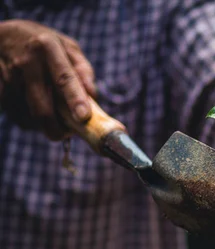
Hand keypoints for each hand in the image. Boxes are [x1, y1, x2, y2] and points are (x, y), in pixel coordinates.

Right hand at [0, 20, 95, 139]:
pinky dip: (30, 119)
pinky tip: (34, 108)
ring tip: (52, 115)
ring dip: (43, 124)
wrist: (1, 35)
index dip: (75, 99)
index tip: (84, 117)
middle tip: (68, 133)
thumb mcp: (67, 46)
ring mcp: (9, 77)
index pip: (64, 78)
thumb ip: (83, 69)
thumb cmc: (42, 43)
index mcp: (47, 48)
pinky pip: (17, 115)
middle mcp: (26, 63)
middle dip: (57, 129)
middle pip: (42, 107)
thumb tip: (93, 96)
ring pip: (29, 116)